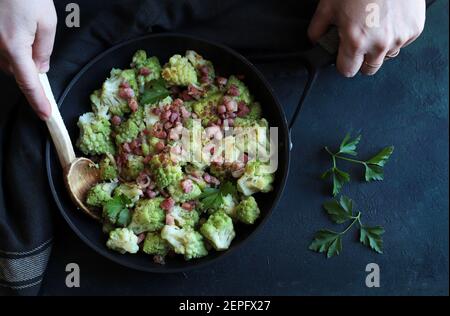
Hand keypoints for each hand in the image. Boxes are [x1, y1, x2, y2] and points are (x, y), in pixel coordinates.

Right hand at [0, 0, 56, 119]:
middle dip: (30, 68)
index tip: (45, 115)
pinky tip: (14, 28)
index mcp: (14, 46)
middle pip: (17, 72)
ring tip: (24, 28)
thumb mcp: (46, 22)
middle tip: (37, 44)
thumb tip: (40, 69)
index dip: (38, 101)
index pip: (29, 83)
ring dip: (19, 56)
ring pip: (7, 61)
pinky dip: (10, 47)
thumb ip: (44, 50)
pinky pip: (0, 51)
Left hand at [308, 0, 425, 76]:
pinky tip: (388, 19)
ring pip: (387, 56)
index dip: (343, 64)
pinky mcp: (415, 29)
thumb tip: (316, 42)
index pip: (347, 71)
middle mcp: (379, 43)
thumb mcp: (328, 6)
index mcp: (356, 40)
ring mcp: (400, 37)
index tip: (343, 57)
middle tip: (358, 41)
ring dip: (379, 47)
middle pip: (369, 69)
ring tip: (374, 25)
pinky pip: (402, 42)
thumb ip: (318, 30)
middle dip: (361, 59)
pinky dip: (395, 34)